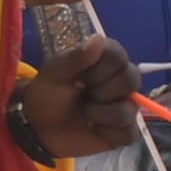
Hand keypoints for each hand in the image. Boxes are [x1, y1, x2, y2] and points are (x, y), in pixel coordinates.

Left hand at [12, 35, 142, 162]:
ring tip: (84, 114)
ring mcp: (125, 105)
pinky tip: (93, 129)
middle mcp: (120, 80)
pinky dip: (106, 133)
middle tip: (82, 95)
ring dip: (99, 114)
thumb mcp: (53, 75)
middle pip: (131, 80)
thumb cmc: (46, 97)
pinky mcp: (124, 130)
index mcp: (104, 60)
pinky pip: (128, 133)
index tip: (79, 77)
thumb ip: (75, 57)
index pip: (118, 56)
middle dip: (101, 92)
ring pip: (128, 110)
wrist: (39, 130)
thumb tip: (98, 37)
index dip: (99, 69)